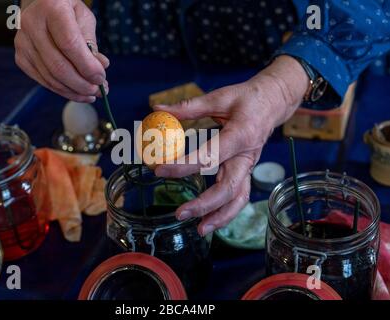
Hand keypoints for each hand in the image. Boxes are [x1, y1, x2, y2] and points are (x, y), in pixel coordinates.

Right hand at [15, 0, 108, 102]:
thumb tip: (101, 67)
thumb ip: (92, 43)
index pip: (69, 44)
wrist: (41, 5)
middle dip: (82, 84)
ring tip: (92, 94)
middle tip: (100, 91)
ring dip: (75, 91)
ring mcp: (23, 43)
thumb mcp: (84, 18)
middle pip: (58, 66)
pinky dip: (63, 90)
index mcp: (51, 8)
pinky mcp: (21, 58)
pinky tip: (78, 93)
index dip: (87, 66)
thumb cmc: (67, 11)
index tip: (102, 78)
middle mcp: (32, 25)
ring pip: (51, 78)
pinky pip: (44, 81)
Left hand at [153, 56, 308, 235]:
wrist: (274, 102)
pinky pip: (238, 196)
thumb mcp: (219, 96)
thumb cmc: (247, 98)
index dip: (183, 166)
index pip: (209, 156)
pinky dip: (225, 212)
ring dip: (220, 217)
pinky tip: (209, 221)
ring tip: (199, 230)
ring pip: (238, 198)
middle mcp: (247, 156)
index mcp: (240, 135)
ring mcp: (249, 166)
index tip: (160, 169)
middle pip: (228, 188)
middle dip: (204, 204)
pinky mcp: (246, 171)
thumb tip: (157, 110)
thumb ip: (188, 106)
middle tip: (180, 213)